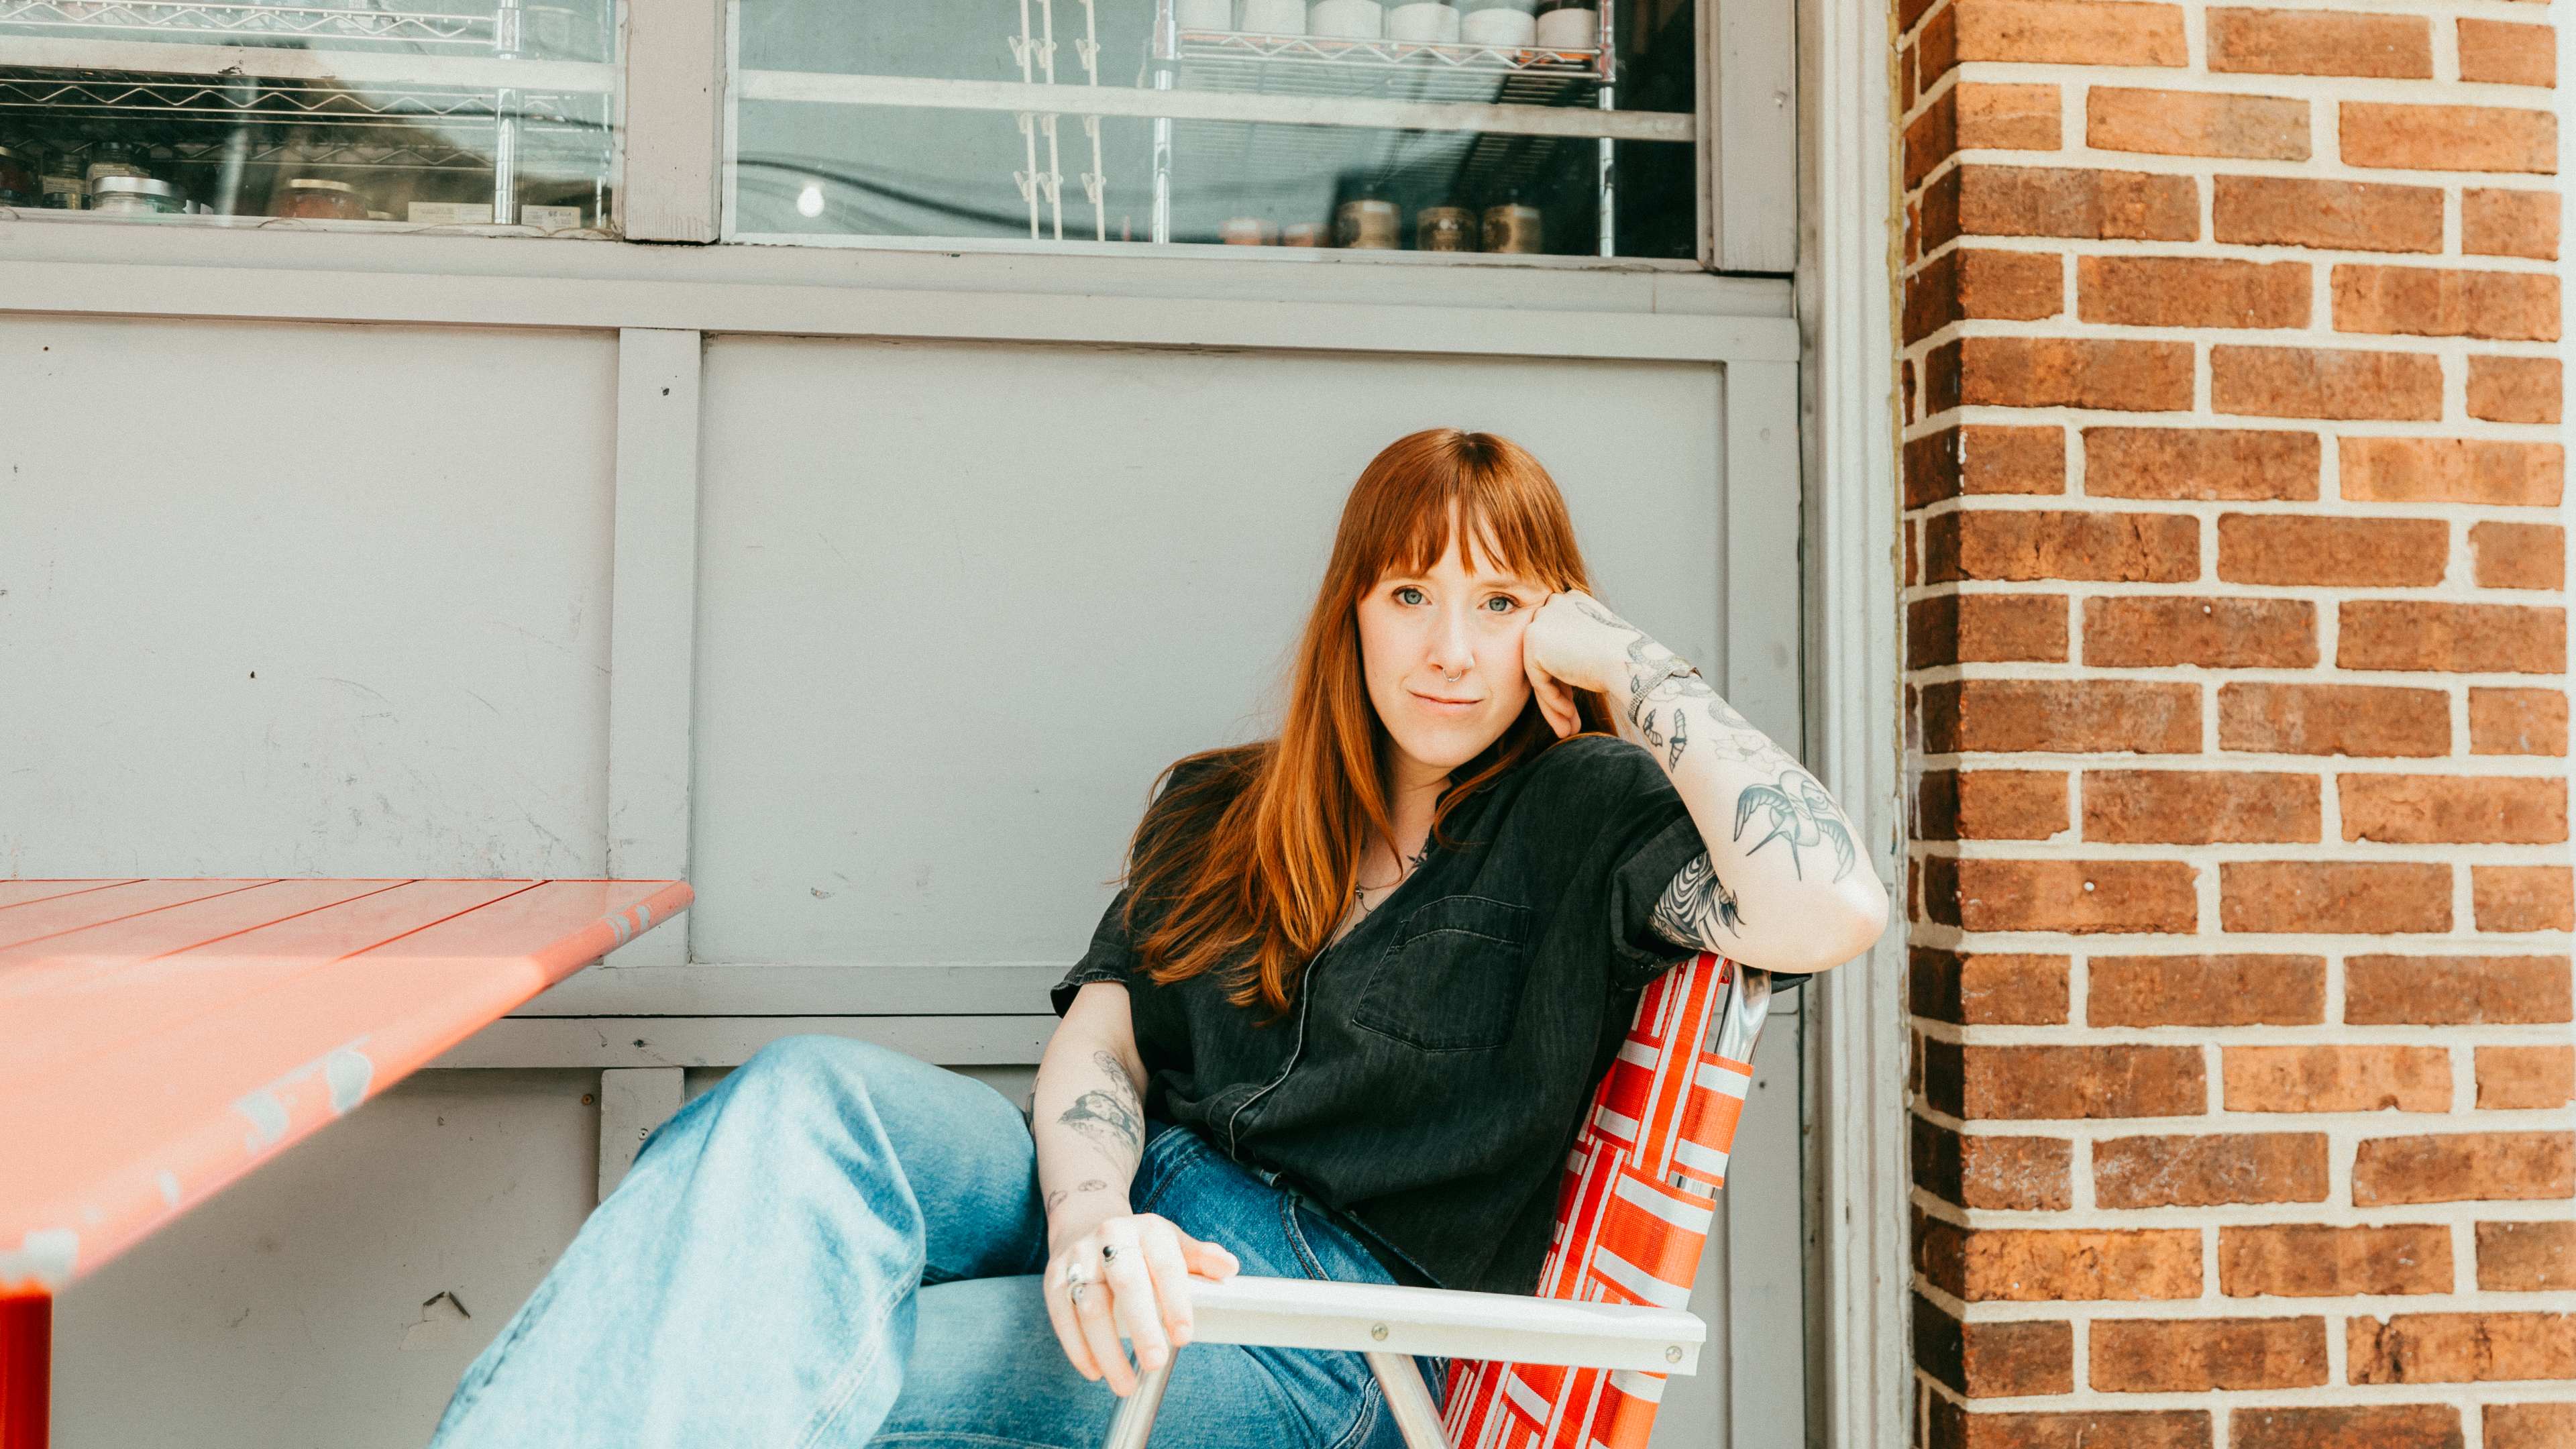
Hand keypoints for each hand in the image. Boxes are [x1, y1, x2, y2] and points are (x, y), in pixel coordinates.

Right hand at [1043, 1212, 1239, 1395]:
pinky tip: (1094, 1372)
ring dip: (1107, 1350)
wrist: (1086, 1223)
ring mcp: (1079, 1258)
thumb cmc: (1141, 1246)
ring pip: (1090, 1306)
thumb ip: (1202, 1258)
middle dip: (1142, 1326)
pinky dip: (1077, 1349)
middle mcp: (1110, 1237)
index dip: (1176, 1302)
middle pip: (1126, 1283)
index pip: (1166, 1265)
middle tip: (1156, 1363)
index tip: (1184, 1337)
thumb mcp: (1173, 1244)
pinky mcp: (1054, 1279)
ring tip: (1126, 1384)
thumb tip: (1229, 1268)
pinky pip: (1062, 1316)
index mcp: (1148, 1230)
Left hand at [1522, 589, 1640, 738]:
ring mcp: (1542, 620)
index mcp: (1571, 602)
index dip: (1565, 676)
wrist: (1630, 660)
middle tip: (1570, 718)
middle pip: (1547, 658)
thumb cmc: (1625, 659)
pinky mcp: (1533, 641)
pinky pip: (1539, 680)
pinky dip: (1553, 700)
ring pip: (1541, 671)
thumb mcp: (1597, 648)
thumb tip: (1556, 676)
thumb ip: (1573, 653)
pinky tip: (1568, 716)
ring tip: (1568, 729)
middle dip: (1559, 692)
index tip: (1574, 701)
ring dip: (1554, 702)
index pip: (1559, 644)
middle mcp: (1554, 605)